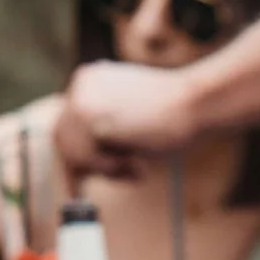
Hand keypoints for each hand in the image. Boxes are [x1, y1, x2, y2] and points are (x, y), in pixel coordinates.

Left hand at [56, 61, 200, 181]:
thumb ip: (107, 129)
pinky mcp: (87, 113)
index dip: (82, 155)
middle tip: (127, 174)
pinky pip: (84, 158)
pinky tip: (136, 163)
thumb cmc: (174, 115)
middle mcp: (81, 83)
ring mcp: (81, 96)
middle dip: (91, 165)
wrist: (195, 102)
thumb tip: (82, 163)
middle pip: (64, 139)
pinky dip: (110, 169)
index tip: (86, 179)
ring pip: (74, 152)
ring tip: (138, 168)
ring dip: (106, 169)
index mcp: (91, 80)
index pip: (70, 126)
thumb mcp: (131, 118)